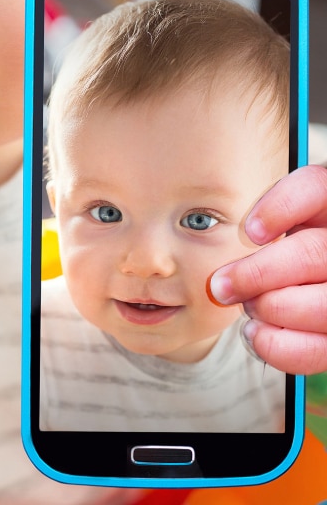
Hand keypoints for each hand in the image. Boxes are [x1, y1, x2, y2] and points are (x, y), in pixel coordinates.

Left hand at [208, 164, 326, 373]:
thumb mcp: (286, 219)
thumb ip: (272, 216)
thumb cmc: (292, 248)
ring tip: (249, 306)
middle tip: (222, 285)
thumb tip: (251, 233)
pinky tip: (257, 332)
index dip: (282, 206)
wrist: (314, 283)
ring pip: (323, 305)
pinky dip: (280, 347)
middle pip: (312, 254)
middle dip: (257, 274)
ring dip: (271, 308)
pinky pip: (320, 351)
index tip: (251, 231)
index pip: (317, 188)